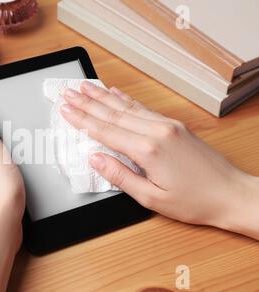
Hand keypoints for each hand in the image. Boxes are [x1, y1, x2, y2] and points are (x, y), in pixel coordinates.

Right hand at [61, 81, 258, 238]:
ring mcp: (167, 125)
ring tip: (85, 87)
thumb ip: (120, 176)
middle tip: (68, 92)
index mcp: (148, 149)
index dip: (82, 120)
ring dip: (103, 96)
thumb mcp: (151, 197)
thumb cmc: (194, 200)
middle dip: (87, 103)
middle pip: (113, 113)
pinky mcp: (174, 125)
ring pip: (127, 106)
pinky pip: (144, 108)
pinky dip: (126, 99)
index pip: (106, 131)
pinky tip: (116, 92)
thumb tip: (95, 159)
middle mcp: (157, 131)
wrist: (230, 193)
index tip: (65, 110)